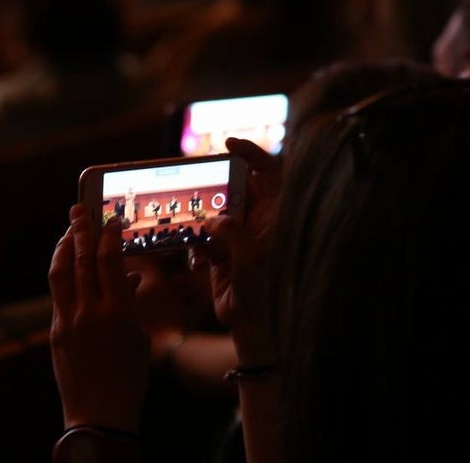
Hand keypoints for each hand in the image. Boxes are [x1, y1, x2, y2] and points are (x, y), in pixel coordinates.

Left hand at [49, 203, 147, 433]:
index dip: (109, 236)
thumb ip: (129, 303)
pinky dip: (62, 273)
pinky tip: (66, 264)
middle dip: (82, 231)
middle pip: (83, 260)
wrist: (100, 414)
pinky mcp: (56, 331)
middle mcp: (91, 312)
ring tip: (68, 230)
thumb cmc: (129, 378)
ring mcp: (69, 321)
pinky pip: (57, 293)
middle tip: (80, 211)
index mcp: (119, 313)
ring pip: (62, 272)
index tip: (110, 220)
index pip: (110, 262)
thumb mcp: (138, 337)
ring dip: (65, 247)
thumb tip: (123, 276)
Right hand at [190, 138, 279, 364]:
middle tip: (197, 185)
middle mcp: (257, 221)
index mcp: (274, 216)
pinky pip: (202, 237)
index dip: (252, 153)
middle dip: (215, 187)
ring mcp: (238, 236)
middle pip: (236, 188)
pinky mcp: (219, 252)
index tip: (228, 144)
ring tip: (194, 229)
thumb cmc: (264, 292)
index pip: (269, 172)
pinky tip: (200, 264)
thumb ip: (232, 231)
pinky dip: (196, 247)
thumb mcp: (251, 257)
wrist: (252, 325)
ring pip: (214, 211)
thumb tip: (214, 220)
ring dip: (201, 220)